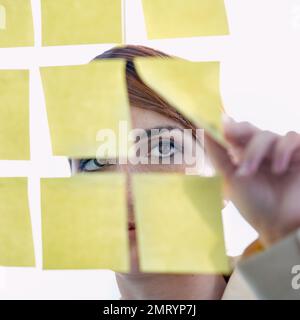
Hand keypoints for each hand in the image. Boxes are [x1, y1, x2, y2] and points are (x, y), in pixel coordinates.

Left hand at [206, 119, 299, 246]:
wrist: (278, 225)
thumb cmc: (254, 204)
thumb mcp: (231, 178)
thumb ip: (219, 154)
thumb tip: (204, 129)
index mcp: (246, 153)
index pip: (239, 131)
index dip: (232, 127)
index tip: (224, 131)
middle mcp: (264, 150)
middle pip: (252, 130)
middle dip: (242, 141)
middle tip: (238, 160)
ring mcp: (283, 152)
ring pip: (270, 135)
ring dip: (258, 150)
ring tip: (251, 172)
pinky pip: (294, 138)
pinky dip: (284, 148)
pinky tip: (278, 168)